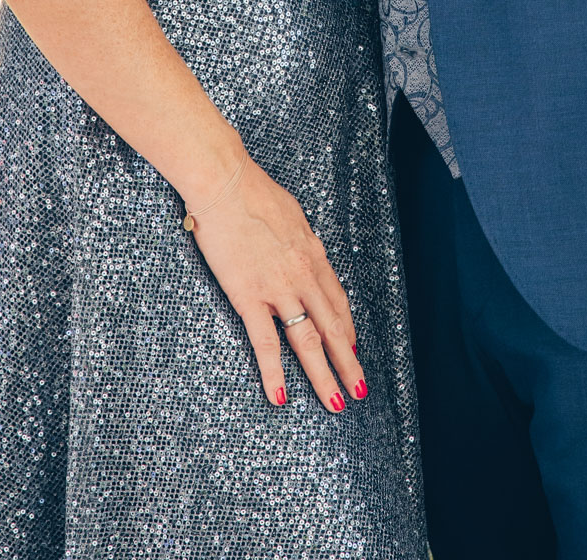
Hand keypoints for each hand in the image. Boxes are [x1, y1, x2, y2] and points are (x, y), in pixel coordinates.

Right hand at [189, 154, 366, 413]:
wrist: (225, 182)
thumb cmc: (254, 192)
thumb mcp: (291, 215)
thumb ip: (300, 242)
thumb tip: (304, 253)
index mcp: (313, 255)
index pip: (337, 301)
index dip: (348, 329)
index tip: (354, 349)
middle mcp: (303, 275)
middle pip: (333, 327)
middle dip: (349, 362)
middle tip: (361, 389)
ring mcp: (278, 287)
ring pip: (308, 341)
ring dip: (324, 375)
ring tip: (337, 403)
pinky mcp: (249, 295)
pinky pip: (265, 341)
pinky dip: (274, 371)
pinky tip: (279, 396)